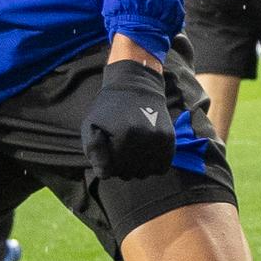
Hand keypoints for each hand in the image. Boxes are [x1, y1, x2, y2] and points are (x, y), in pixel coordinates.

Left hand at [83, 56, 180, 179]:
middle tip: (119, 149)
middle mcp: (145, 139)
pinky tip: (145, 153)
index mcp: (124, 136)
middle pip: (127, 174)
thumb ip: (94, 151)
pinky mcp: (170, 141)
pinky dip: (152, 165)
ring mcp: (160, 141)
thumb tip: (105, 175)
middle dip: (120, 167)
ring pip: (144, 174)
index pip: (109, 172)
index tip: (106, 150)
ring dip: (136, 168)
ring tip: (132, 151)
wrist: (137, 86)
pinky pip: (161, 168)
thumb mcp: (91, 125)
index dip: (105, 164)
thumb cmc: (109, 107)